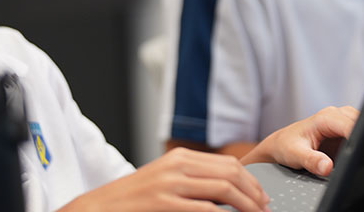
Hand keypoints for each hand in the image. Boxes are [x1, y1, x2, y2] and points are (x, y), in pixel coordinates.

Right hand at [59, 147, 269, 211]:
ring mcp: (171, 183)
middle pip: (231, 173)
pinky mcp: (164, 203)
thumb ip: (193, 181)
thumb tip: (227, 191)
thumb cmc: (134, 201)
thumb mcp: (165, 181)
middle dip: (254, 194)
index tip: (261, 197)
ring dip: (247, 206)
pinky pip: (205, 209)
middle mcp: (178, 165)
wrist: (99, 208)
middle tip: (265, 210)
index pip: (228, 164)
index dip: (251, 182)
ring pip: (224, 189)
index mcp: (181, 157)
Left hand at [240, 106, 357, 176]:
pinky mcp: (344, 133)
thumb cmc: (285, 146)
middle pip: (361, 122)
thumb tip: (327, 167)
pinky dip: (359, 143)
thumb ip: (311, 160)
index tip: (362, 152)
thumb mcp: (295, 155)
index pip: (351, 124)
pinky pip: (359, 135)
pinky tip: (352, 154)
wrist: (280, 145)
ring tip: (353, 156)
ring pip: (362, 127)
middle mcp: (335, 116)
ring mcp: (341, 123)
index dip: (359, 137)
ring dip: (362, 140)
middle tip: (358, 157)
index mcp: (325, 117)